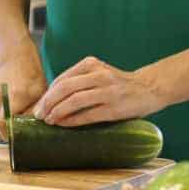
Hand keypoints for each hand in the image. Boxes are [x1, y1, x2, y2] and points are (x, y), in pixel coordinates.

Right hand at [0, 55, 47, 141]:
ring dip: (5, 125)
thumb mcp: (40, 96)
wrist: (18, 64)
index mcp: (14, 96)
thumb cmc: (32, 80)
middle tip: (21, 127)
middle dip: (9, 131)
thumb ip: (34, 114)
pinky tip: (8, 109)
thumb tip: (29, 132)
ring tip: (16, 113)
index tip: (19, 135)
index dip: (10, 134)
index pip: (3, 123)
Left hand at [31, 55, 164, 126]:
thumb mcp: (99, 73)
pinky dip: (72, 120)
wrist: (149, 87)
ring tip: (49, 121)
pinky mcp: (114, 108)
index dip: (47, 94)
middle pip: (64, 88)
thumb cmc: (119, 83)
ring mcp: (107, 91)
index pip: (62, 79)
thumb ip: (80, 81)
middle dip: (47, 103)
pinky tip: (63, 125)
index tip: (38, 106)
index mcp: (92, 64)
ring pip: (74, 101)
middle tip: (39, 116)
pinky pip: (88, 115)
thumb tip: (52, 99)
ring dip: (57, 112)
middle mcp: (99, 75)